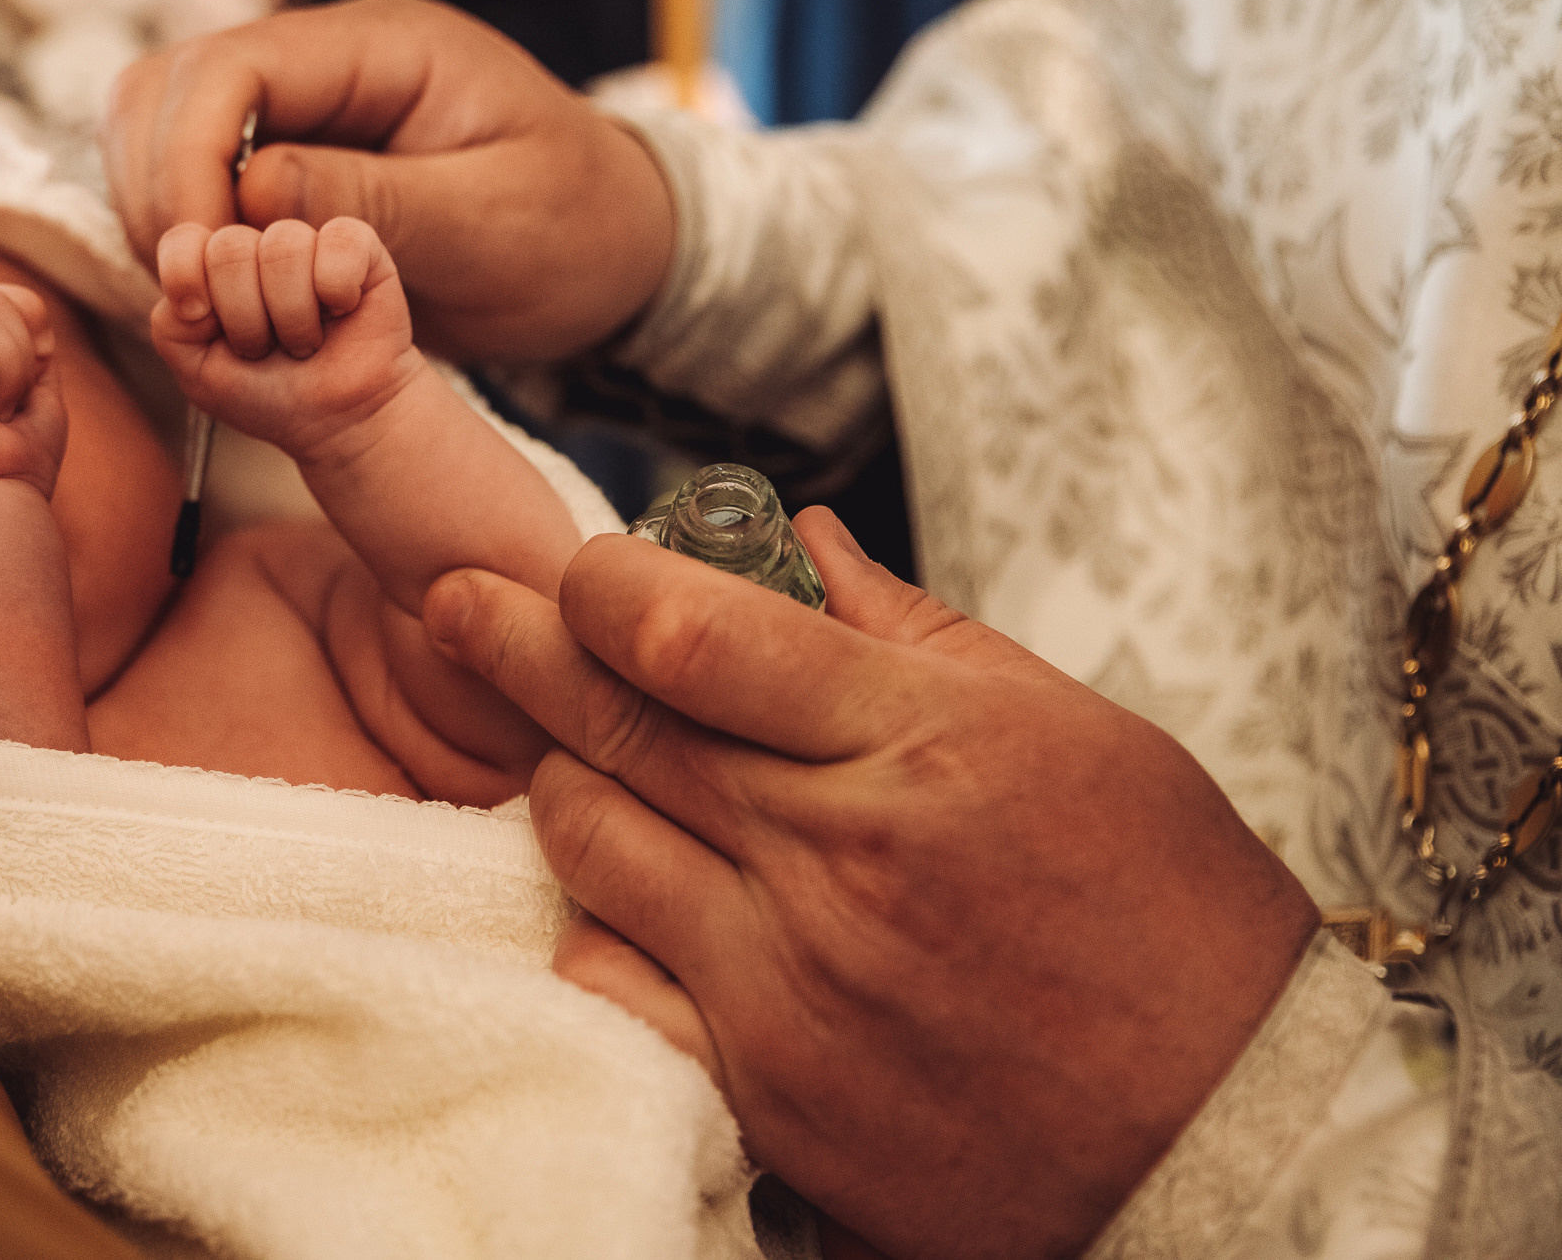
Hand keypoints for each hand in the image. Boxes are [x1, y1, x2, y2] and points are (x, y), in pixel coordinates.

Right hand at [106, 0, 674, 360]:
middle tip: (188, 288)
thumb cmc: (576, 228)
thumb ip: (377, 200)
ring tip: (199, 296)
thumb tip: (251, 191)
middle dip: (156, 186)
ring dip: (154, 209)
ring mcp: (299, 107)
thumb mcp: (492, 222)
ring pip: (158, 125)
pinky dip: (177, 231)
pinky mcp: (285, 160)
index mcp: (381, 45)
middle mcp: (325, 60)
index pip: (230, 66)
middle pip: (169, 86)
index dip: (185, 158)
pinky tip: (212, 293)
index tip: (193, 255)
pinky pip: (189, 177)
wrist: (613, 247)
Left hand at [150, 217, 424, 460]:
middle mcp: (258, 251)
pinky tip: (343, 312)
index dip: (184, 277)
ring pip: (283, 246)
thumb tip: (194, 290)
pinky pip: (339, 242)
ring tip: (307, 342)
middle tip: (268, 349)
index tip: (200, 319)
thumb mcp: (200, 376)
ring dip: (293, 317)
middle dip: (246, 318)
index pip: (183, 242)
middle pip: (229, 248)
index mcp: (213, 274)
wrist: (343, 422)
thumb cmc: (272, 398)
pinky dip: (338, 291)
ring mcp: (306, 245)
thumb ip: (171, 327)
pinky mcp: (357, 246)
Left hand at [423, 510, 1319, 1259]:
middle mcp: (838, 857)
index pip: (697, 632)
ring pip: (590, 838)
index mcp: (923, 746)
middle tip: (456, 602)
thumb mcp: (1076, 732)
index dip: (604, 583)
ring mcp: (789, 978)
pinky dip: (596, 920)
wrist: (1224, 1140)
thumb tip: (797, 541)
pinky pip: (611, 975)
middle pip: (617, 720)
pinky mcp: (764, 1083)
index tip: (576, 566)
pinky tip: (615, 891)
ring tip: (571, 748)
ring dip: (561, 775)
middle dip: (513, 643)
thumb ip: (915, 632)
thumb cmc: (1168, 920)